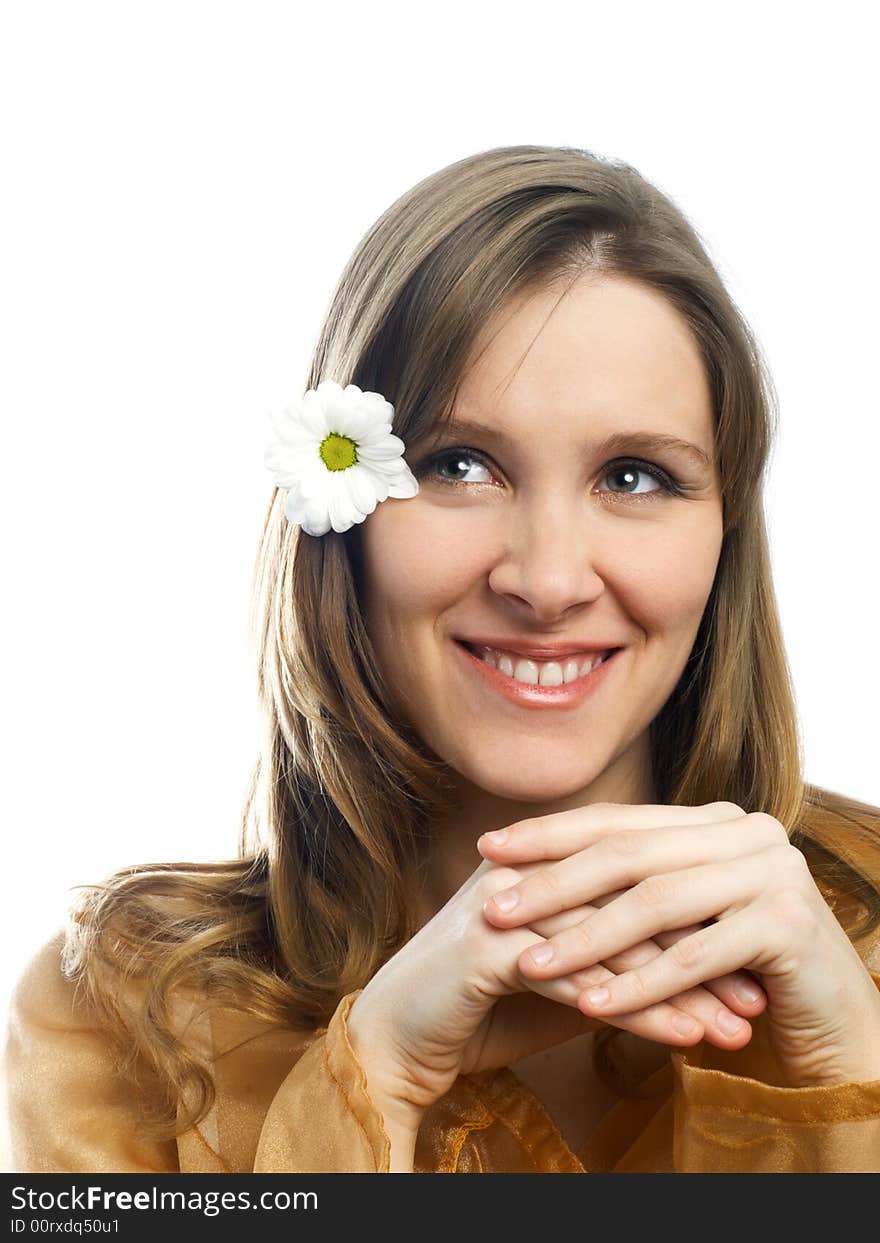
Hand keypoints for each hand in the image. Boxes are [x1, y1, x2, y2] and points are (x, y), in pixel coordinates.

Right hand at [347, 850, 760, 1139]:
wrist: (399, 1038)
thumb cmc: (483, 1006)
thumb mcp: (564, 975)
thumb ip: (615, 956)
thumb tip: (697, 963)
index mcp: (544, 861)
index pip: (637, 881)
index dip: (698, 920)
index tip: (755, 963)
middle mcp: (527, 871)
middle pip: (634, 903)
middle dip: (702, 953)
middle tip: (757, 996)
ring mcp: (504, 903)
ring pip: (614, 940)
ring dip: (682, 985)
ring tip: (735, 1026)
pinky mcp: (486, 947)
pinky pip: (579, 978)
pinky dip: (638, 1008)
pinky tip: (683, 1036)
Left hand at [478, 801, 879, 1086]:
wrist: (830, 1022)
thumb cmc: (739, 971)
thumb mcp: (681, 917)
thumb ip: (632, 883)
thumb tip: (532, 868)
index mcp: (715, 820)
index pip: (620, 819)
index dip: (551, 832)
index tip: (489, 846)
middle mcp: (746, 831)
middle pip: (629, 854)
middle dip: (553, 882)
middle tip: (493, 907)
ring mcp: (771, 871)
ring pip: (656, 903)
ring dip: (585, 937)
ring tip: (527, 967)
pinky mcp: (787, 923)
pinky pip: (695, 956)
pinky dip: (640, 984)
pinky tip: (592, 1005)